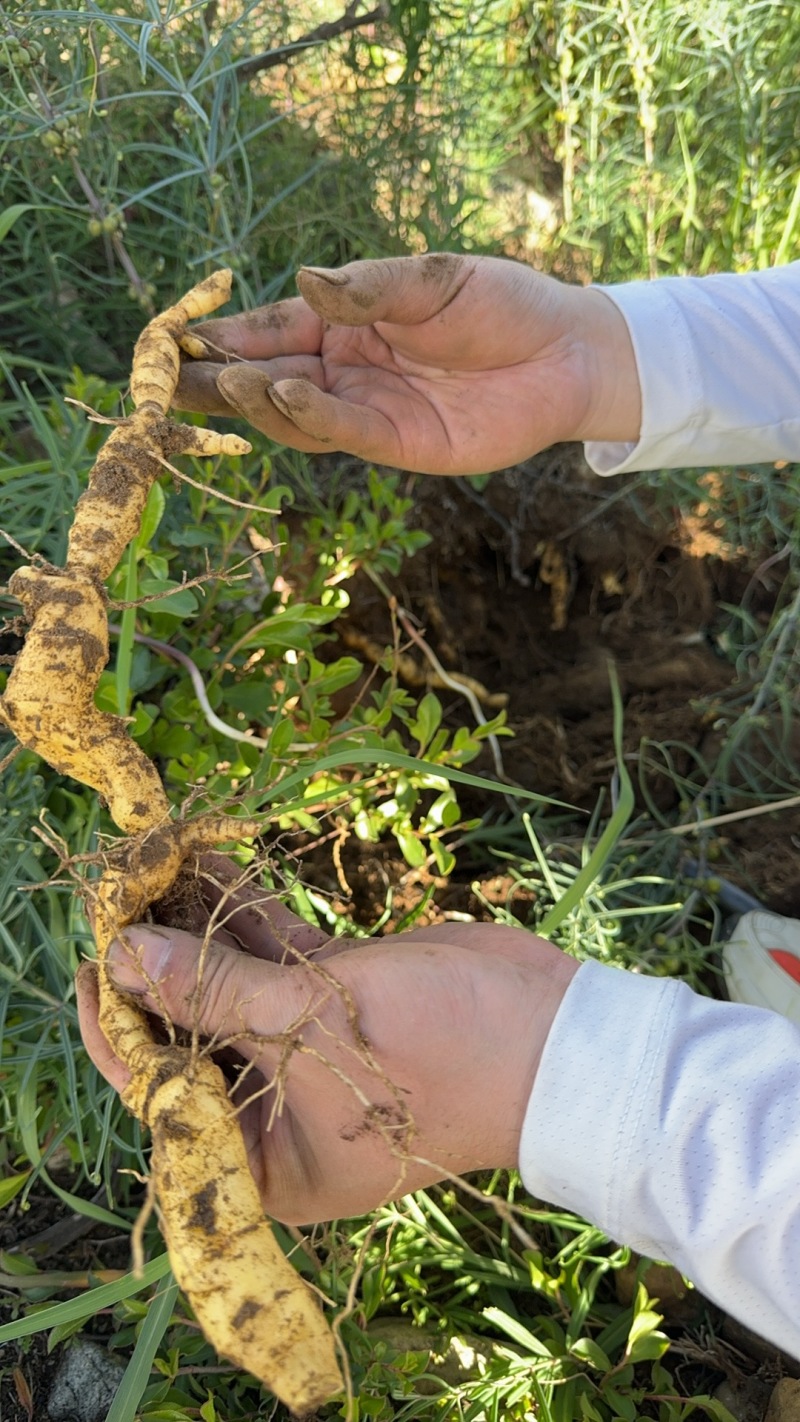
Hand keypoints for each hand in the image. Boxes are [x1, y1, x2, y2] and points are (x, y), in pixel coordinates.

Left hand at [77, 867, 577, 1223]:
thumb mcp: (313, 1025)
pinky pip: (271, 956)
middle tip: (125, 892)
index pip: (161, 1096)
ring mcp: (304, 1046)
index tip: (97, 960)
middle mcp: (274, 1108)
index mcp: (263, 1157)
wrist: (559, 1035)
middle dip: (159, 961)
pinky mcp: (333, 995)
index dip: (119, 1027)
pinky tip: (209, 863)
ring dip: (197, 925)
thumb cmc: (442, 1058)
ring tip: (159, 863)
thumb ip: (213, 992)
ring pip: (228, 983)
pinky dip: (244, 914)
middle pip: (189, 1030)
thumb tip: (124, 958)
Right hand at [175, 254, 640, 475]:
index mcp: (343, 323)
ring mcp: (368, 410)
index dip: (222, 334)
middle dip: (214, 378)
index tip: (172, 335)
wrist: (565, 354)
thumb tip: (308, 282)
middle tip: (163, 379)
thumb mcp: (435, 281)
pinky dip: (311, 414)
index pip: (269, 329)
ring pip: (293, 413)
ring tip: (220, 380)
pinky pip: (344, 430)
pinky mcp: (399, 444)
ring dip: (255, 399)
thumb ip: (372, 288)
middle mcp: (345, 370)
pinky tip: (284, 392)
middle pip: (265, 378)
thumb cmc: (502, 305)